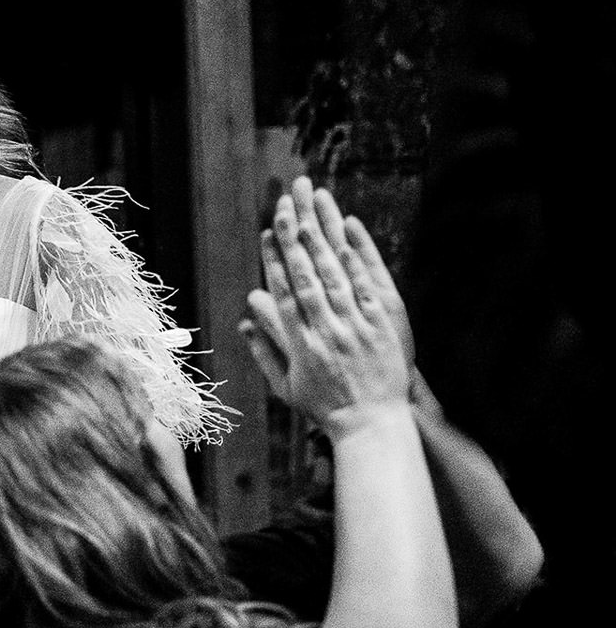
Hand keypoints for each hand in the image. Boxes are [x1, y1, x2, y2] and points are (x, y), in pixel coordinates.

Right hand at [256, 183, 409, 437]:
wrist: (373, 425)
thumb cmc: (326, 407)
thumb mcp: (286, 386)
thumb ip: (265, 350)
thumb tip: (245, 318)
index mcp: (301, 344)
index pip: (284, 292)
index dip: (274, 259)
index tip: (266, 232)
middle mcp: (327, 330)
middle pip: (308, 273)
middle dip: (294, 234)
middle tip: (285, 203)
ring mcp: (357, 325)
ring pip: (336, 271)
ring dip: (323, 233)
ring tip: (313, 203)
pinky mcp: (382, 324)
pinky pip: (369, 284)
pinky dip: (357, 256)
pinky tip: (347, 231)